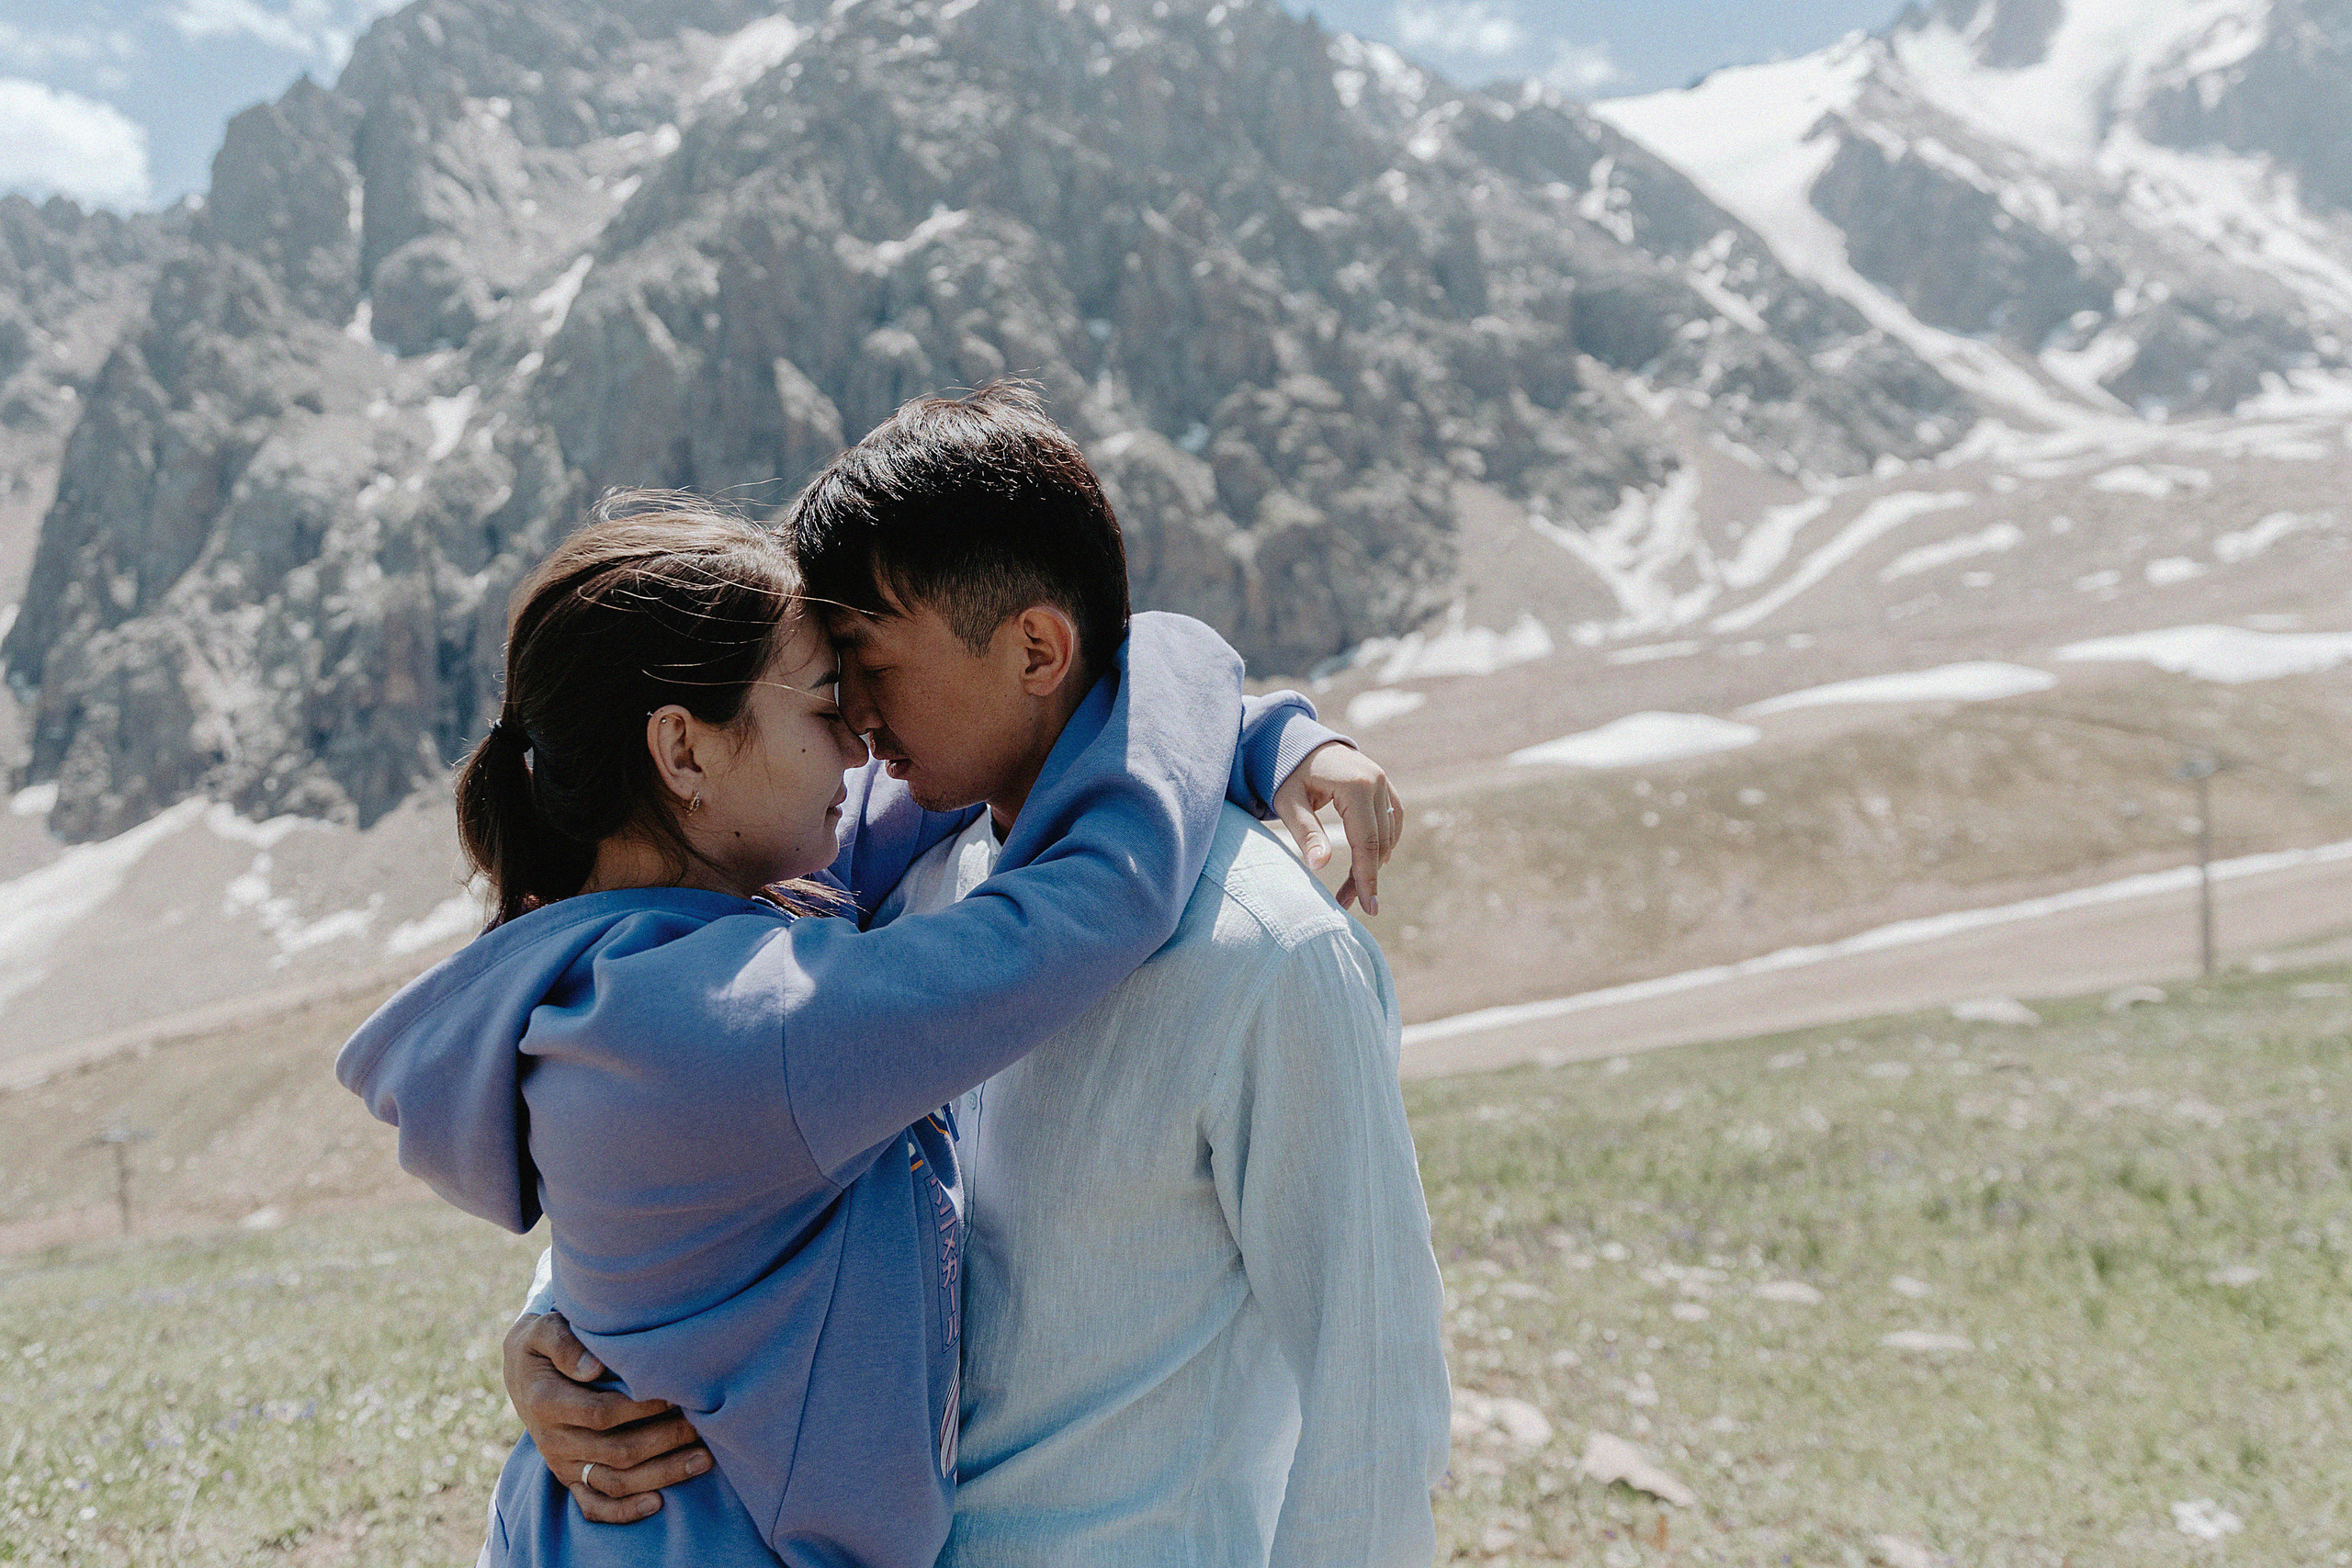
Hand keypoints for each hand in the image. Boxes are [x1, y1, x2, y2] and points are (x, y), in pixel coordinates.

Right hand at [504, 1311, 711, 1523]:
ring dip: (662, 1475)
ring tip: (703, 1460)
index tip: (676, 1395)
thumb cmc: (544, 1345)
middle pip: (617, 1451)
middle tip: (704, 1426)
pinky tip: (658, 1503)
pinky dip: (624, 1511)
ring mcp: (562, 1464)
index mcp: (547, 1402)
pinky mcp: (570, 1478)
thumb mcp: (544, 1331)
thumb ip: (564, 1342)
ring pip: (613, 1481)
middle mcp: (553, 1440)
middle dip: (666, 1440)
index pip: (602, 1412)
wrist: (522, 1373)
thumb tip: (593, 1366)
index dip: (643, 1408)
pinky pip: (593, 1506)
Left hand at [1271, 740, 1405, 913]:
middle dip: (1367, 876)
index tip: (1368, 907)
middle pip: (1380, 842)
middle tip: (1350, 903)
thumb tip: (1320, 867)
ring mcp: (1383, 780)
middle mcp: (1377, 781)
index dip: (1367, 877)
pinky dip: (1384, 841)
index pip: (1367, 842)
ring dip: (1375, 861)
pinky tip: (1370, 860)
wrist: (1293, 740)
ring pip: (1390, 833)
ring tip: (1353, 887)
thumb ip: (1305, 833)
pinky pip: (1393, 818)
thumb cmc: (1285, 772)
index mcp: (1356, 786)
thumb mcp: (1288, 802)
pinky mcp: (1382, 783)